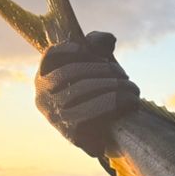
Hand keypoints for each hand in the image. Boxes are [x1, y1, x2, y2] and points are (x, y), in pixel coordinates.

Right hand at [34, 30, 140, 157]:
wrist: (109, 137)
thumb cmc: (102, 97)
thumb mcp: (99, 70)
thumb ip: (99, 49)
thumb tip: (107, 39)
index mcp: (45, 80)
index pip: (50, 58)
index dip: (67, 50)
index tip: (88, 49)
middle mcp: (43, 98)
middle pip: (68, 73)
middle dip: (100, 69)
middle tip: (123, 74)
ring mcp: (55, 117)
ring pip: (79, 90)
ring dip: (110, 85)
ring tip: (131, 87)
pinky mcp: (71, 133)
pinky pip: (90, 113)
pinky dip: (112, 103)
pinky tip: (130, 101)